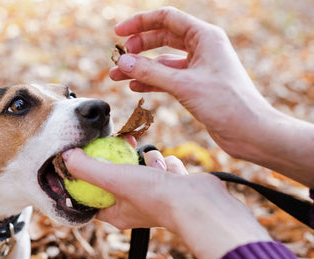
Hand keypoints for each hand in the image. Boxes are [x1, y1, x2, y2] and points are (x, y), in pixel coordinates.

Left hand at [62, 147, 270, 258]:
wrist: (200, 203)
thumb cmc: (155, 196)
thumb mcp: (113, 179)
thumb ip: (88, 168)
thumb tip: (66, 156)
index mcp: (116, 213)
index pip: (93, 195)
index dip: (87, 177)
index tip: (86, 157)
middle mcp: (135, 207)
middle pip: (118, 177)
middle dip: (120, 159)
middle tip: (120, 142)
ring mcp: (156, 197)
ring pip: (143, 169)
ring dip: (148, 161)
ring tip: (152, 162)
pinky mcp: (174, 188)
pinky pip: (164, 167)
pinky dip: (167, 164)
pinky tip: (171, 170)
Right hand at [110, 6, 313, 187]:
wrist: (250, 132)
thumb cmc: (226, 104)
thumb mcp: (183, 85)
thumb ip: (150, 72)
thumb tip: (122, 62)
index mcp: (205, 36)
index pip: (167, 19)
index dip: (139, 23)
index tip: (118, 33)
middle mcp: (202, 47)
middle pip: (162, 37)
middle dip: (138, 47)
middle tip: (118, 58)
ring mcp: (199, 67)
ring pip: (162, 60)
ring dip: (140, 67)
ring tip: (117, 76)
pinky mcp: (196, 85)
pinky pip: (167, 77)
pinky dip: (151, 81)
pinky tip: (135, 86)